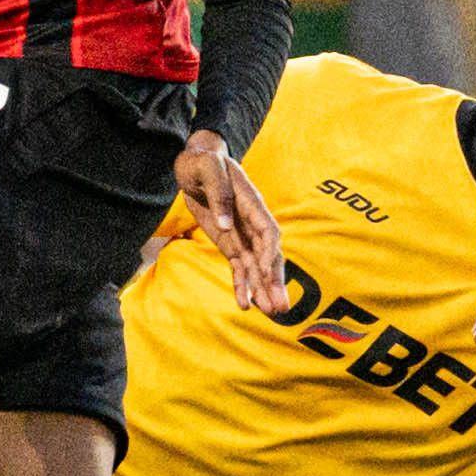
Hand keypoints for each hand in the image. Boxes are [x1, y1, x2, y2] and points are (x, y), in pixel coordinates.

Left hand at [173, 131, 285, 312]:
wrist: (196, 162)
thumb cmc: (203, 161)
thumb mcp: (208, 169)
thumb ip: (218, 194)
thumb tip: (226, 224)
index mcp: (251, 202)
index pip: (268, 232)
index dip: (269, 253)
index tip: (266, 274)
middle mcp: (252, 222)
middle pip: (268, 255)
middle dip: (274, 281)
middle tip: (280, 307)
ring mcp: (242, 234)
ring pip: (256, 266)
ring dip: (263, 289)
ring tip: (271, 313)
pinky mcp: (230, 242)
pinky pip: (239, 267)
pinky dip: (242, 285)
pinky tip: (246, 304)